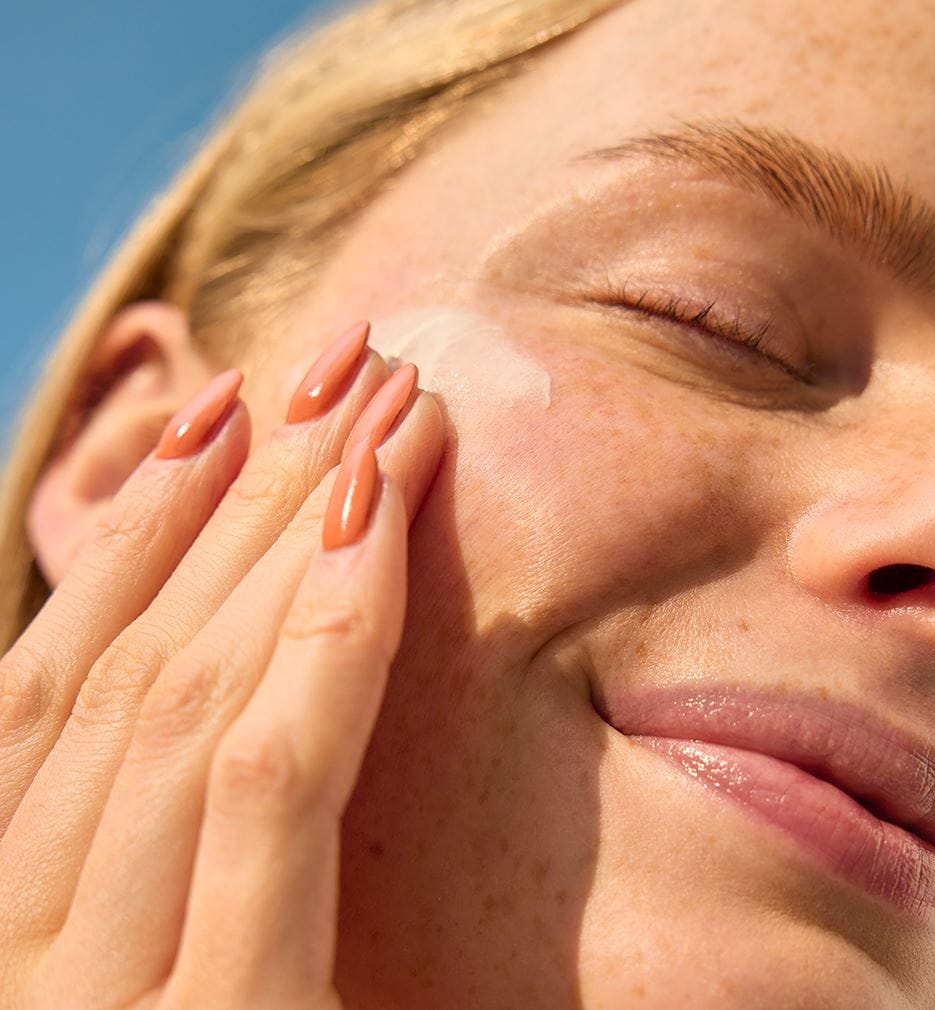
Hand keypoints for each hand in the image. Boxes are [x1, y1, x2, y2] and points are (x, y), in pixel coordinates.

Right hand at [0, 321, 444, 1008]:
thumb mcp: (172, 969)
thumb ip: (184, 850)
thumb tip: (237, 697)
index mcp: (18, 919)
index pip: (65, 685)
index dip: (141, 535)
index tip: (222, 417)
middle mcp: (26, 935)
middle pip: (136, 659)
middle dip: (234, 493)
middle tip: (316, 363)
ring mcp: (92, 986)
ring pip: (189, 690)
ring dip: (279, 525)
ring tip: (350, 398)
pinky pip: (266, 783)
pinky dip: (313, 642)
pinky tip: (362, 522)